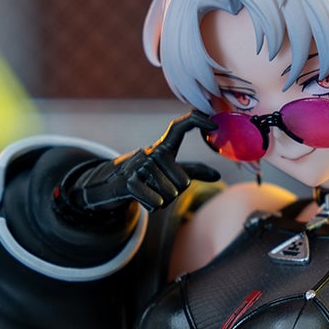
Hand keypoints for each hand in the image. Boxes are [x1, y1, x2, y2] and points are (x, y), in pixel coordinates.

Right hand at [60, 111, 219, 216]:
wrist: (110, 186)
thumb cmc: (145, 178)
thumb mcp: (168, 172)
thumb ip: (193, 172)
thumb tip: (218, 176)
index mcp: (163, 147)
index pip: (180, 127)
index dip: (197, 121)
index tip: (214, 124)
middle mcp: (151, 152)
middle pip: (182, 182)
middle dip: (173, 193)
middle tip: (156, 187)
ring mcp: (139, 166)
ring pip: (170, 195)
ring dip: (161, 201)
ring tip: (148, 192)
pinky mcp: (128, 182)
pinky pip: (156, 202)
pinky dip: (152, 206)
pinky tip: (143, 200)